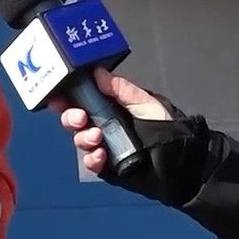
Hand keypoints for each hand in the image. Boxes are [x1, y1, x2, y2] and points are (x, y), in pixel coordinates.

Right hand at [54, 68, 171, 174]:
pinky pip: (90, 162)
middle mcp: (102, 124)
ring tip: (98, 137)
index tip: (60, 97)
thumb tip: (98, 72)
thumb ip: (121, 89)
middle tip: (80, 117)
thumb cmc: (166, 126)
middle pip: (73, 119)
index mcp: (109, 106)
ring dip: (83, 137)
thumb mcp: (146, 102)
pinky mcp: (106, 166)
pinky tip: (101, 155)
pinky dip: (92, 159)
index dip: (66, 98)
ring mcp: (103, 146)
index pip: (81, 99)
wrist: (179, 160)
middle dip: (71, 117)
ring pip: (79, 140)